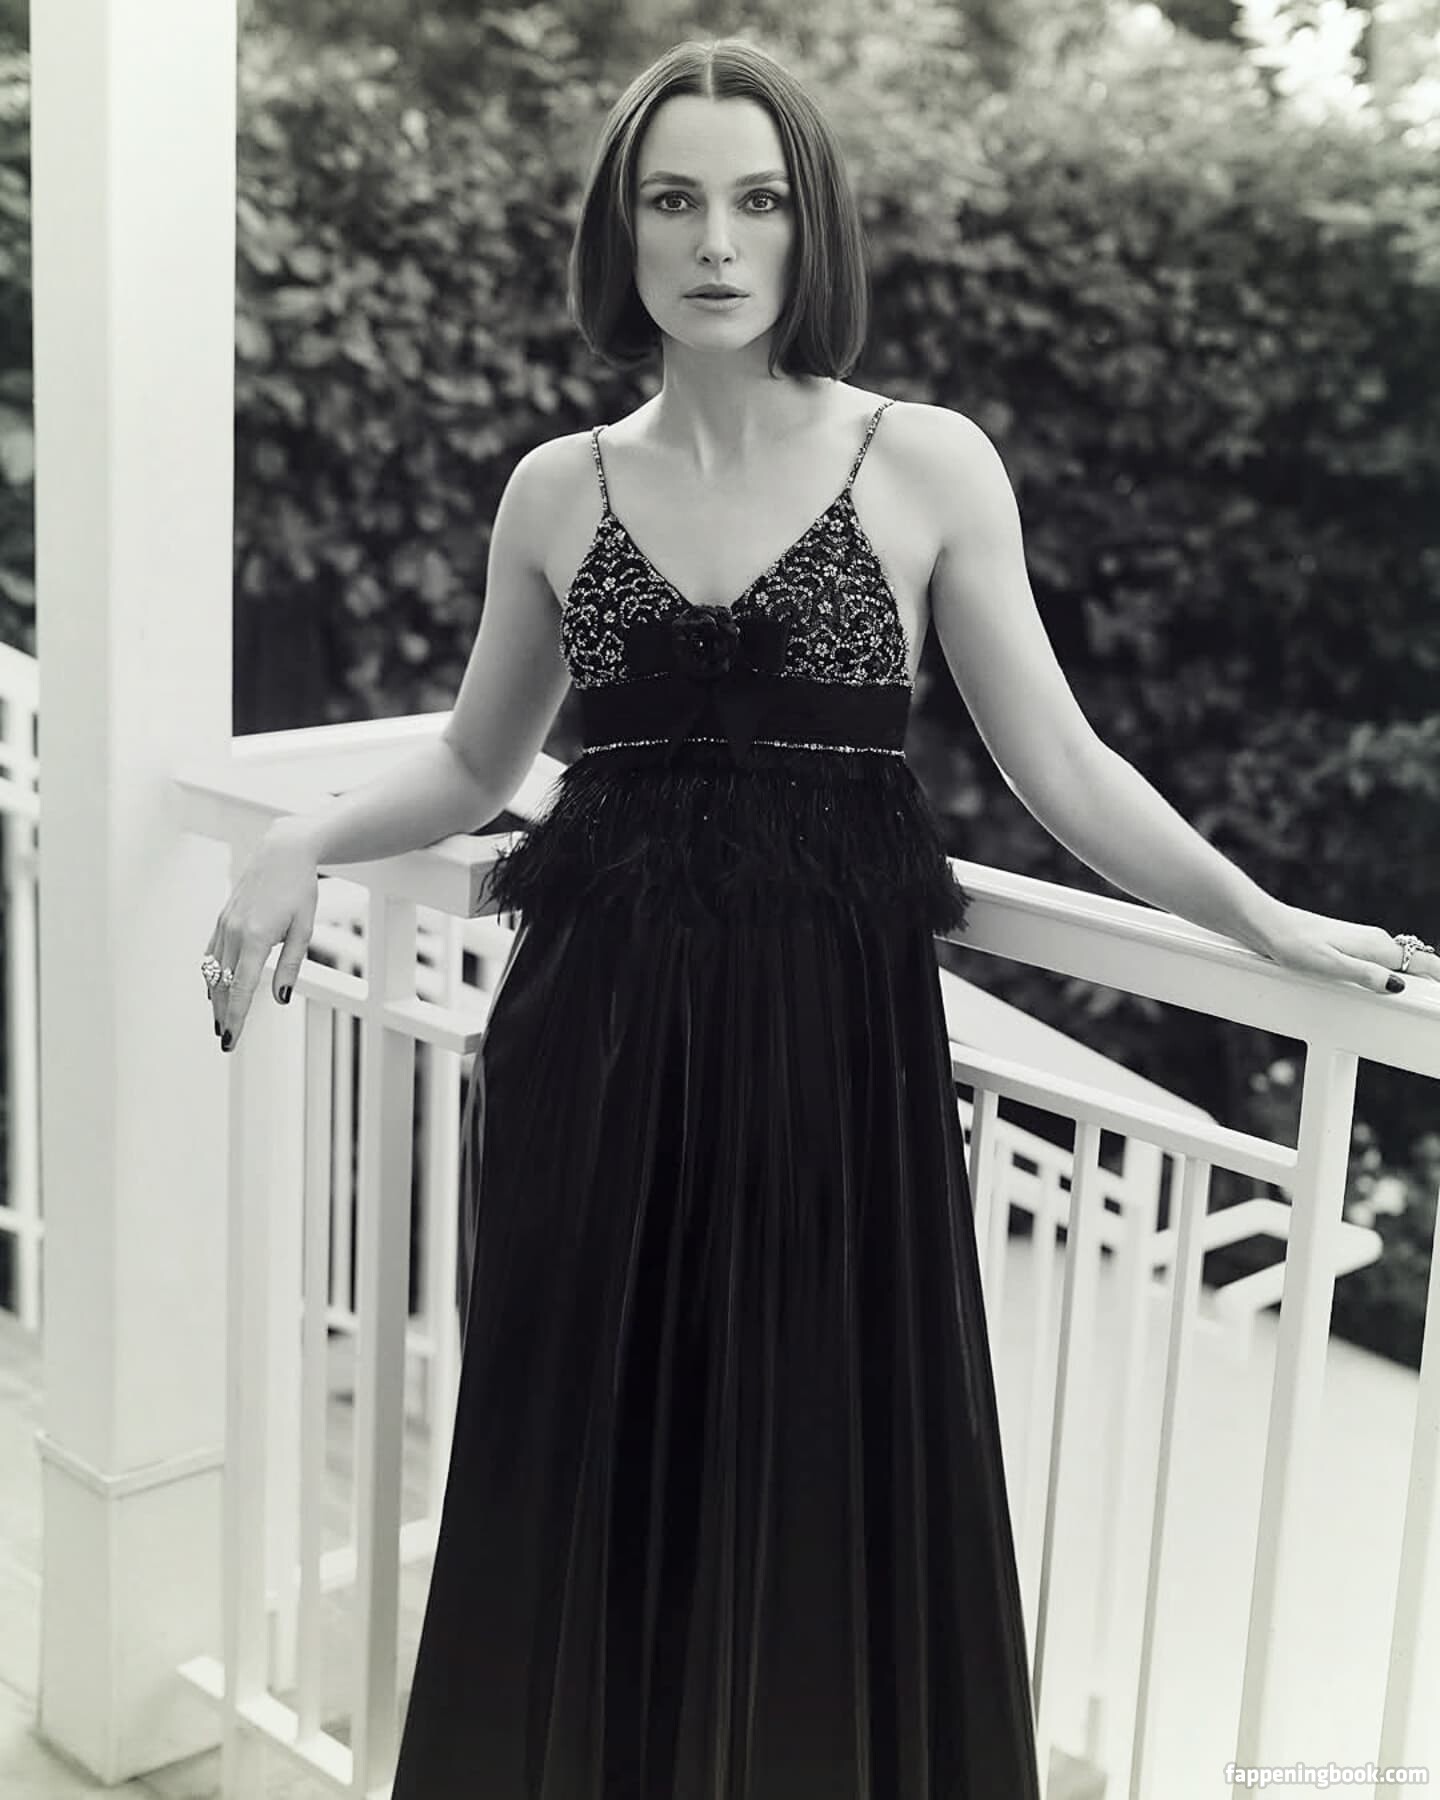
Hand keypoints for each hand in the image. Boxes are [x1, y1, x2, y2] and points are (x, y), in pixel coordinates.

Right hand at [204, 820, 320, 1049]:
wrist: (281, 853)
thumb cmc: (299, 890)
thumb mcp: (304, 929)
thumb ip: (292, 965)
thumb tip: (280, 998)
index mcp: (257, 937)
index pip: (242, 988)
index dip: (236, 1017)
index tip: (231, 1039)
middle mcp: (235, 932)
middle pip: (223, 984)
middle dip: (223, 1014)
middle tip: (225, 1039)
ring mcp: (225, 925)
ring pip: (214, 971)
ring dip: (215, 998)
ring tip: (220, 1021)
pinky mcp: (222, 919)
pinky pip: (212, 954)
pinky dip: (211, 976)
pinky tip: (214, 989)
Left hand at [1254, 903, 1438, 995]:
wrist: (1267, 926)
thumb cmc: (1294, 945)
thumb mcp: (1330, 965)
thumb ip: (1365, 975)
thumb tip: (1398, 986)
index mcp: (1376, 946)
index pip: (1422, 961)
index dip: (1438, 977)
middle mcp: (1373, 942)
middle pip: (1414, 963)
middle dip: (1429, 980)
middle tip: (1433, 1003)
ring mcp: (1360, 943)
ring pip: (1397, 962)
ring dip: (1409, 977)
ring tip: (1419, 997)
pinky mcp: (1347, 947)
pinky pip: (1379, 962)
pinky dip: (1389, 974)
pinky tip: (1385, 987)